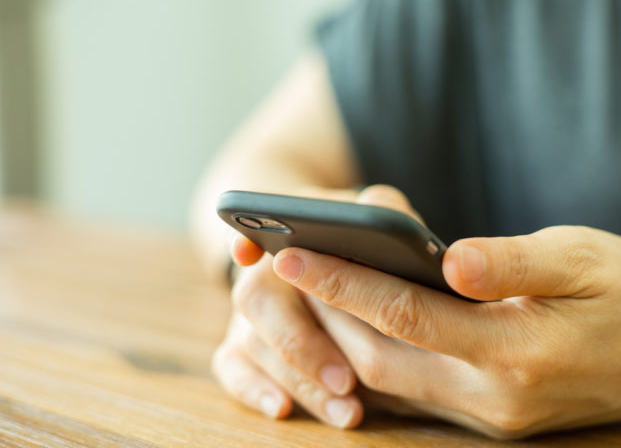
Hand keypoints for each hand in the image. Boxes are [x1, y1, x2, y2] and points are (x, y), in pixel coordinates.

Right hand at [211, 185, 423, 427]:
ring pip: (252, 344)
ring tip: (347, 410)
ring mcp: (248, 309)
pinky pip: (233, 369)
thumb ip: (382, 210)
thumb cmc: (358, 238)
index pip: (259, 230)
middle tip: (347, 379)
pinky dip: (254, 390)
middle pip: (256, 298)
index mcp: (288, 231)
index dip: (248, 242)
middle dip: (300, 342)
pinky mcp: (242, 345)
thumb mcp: (373, 213)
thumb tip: (387, 219)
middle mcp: (260, 268)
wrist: (326, 256)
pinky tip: (284, 409)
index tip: (250, 253)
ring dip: (298, 379)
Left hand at [270, 226, 620, 437]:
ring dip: (338, 340)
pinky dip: (373, 359)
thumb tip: (451, 259)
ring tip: (304, 290)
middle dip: (322, 313)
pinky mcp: (488, 418)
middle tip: (280, 265)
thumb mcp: (585, 257)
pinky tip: (353, 325)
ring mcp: (487, 418)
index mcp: (517, 354)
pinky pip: (411, 393)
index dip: (342, 282)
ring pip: (387, 382)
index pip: (404, 315)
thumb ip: (515, 262)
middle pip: (378, 358)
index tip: (291, 251)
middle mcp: (493, 399)